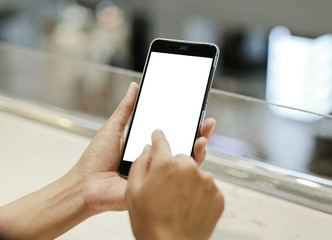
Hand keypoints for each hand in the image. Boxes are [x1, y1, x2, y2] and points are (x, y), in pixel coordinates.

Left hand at [72, 82, 215, 213]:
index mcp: (146, 144)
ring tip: (204, 132)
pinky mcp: (158, 187)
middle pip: (182, 145)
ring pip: (184, 161)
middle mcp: (155, 158)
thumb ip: (126, 109)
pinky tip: (196, 149)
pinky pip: (178, 177)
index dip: (184, 120)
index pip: (170, 130)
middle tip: (207, 119)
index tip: (195, 107)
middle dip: (197, 132)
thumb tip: (135, 86)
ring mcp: (158, 173)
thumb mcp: (113, 128)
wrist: (85, 186)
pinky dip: (190, 164)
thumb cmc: (95, 159)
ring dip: (199, 146)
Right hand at [126, 130, 223, 239]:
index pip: (161, 141)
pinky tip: (188, 206)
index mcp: (166, 164)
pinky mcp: (217, 195)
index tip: (158, 135)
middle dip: (173, 166)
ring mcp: (206, 181)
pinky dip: (199, 192)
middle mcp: (189, 168)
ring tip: (177, 200)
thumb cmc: (151, 223)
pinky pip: (206, 186)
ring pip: (195, 171)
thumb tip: (148, 150)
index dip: (158, 137)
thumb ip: (140, 163)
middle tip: (166, 186)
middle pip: (180, 158)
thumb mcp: (133, 191)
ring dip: (187, 180)